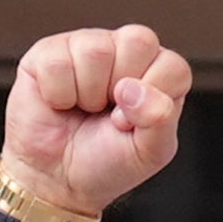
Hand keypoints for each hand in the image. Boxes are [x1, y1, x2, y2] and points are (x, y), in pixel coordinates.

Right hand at [0, 24, 191, 219]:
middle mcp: (124, 51)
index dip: (152, 101)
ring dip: (88, 95)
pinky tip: (59, 103)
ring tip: (83, 109)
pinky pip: (58, 63)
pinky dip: (58, 95)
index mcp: (157, 73)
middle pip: (139, 41)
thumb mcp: (148, 153)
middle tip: (109, 114)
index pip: (173, 67)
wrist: (58, 180)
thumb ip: (160, 121)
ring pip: (96, 50)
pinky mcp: (49, 51)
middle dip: (122, 90)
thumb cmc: (106, 163)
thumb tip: (136, 89)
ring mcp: (86, 45)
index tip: (134, 124)